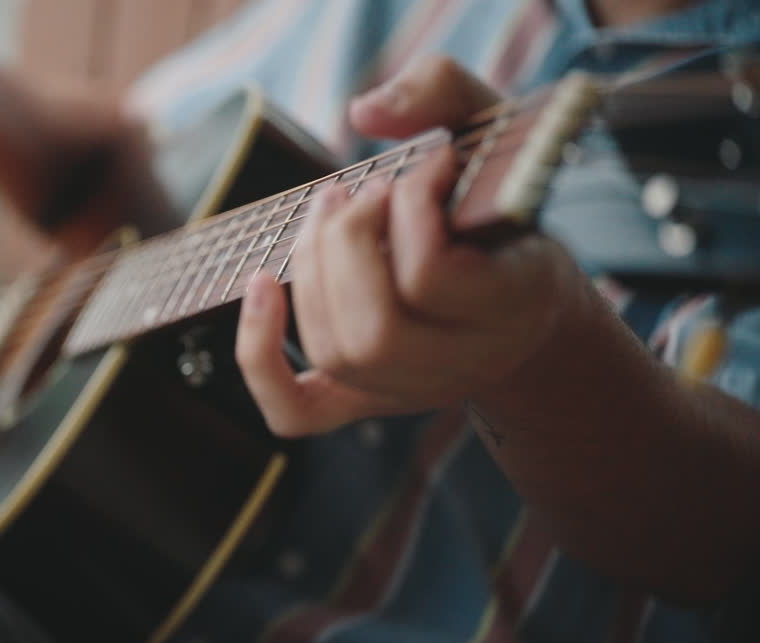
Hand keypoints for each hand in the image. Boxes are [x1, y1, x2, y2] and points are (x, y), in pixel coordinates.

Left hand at [235, 58, 584, 436]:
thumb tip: (364, 113)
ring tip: (327, 213)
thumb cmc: (501, 208)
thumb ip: (443, 93)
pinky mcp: (361, 402)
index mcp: (515, 305)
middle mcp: (463, 364)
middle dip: (345, 244)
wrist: (522, 303)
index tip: (425, 165)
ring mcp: (410, 392)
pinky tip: (259, 286)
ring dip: (311, 270)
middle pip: (375, 330)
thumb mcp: (495, 133)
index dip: (408, 209)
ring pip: (336, 353)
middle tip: (358, 192)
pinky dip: (259, 352)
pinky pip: (293, 410)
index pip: (431, 276)